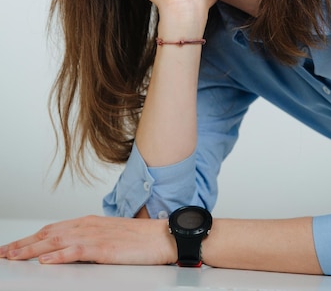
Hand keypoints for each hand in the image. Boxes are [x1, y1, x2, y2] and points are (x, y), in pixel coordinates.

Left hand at [0, 215, 175, 264]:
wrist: (163, 236)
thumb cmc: (139, 239)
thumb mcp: (108, 238)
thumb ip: (88, 242)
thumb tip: (69, 251)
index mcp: (88, 223)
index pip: (52, 229)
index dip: (30, 238)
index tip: (12, 247)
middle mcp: (88, 225)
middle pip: (48, 233)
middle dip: (22, 244)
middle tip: (3, 253)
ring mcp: (95, 236)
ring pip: (56, 240)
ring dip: (31, 249)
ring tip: (13, 256)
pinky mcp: (104, 248)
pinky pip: (76, 251)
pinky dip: (58, 254)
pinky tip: (45, 259)